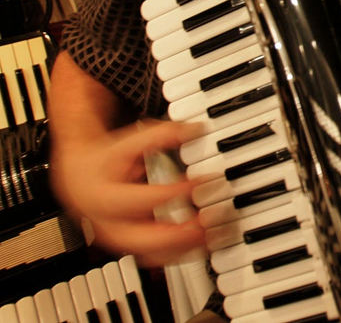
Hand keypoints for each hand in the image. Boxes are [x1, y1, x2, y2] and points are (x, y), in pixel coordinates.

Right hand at [51, 119, 205, 265]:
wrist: (77, 179)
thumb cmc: (104, 161)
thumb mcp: (128, 142)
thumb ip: (161, 135)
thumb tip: (194, 129)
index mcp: (103, 196)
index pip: (144, 199)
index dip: (177, 191)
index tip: (204, 181)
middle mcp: (107, 224)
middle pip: (144, 238)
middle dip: (181, 232)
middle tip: (211, 218)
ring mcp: (118, 240)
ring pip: (151, 255)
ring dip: (186, 248)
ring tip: (215, 233)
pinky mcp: (130, 248)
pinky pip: (156, 258)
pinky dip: (181, 254)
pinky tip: (204, 242)